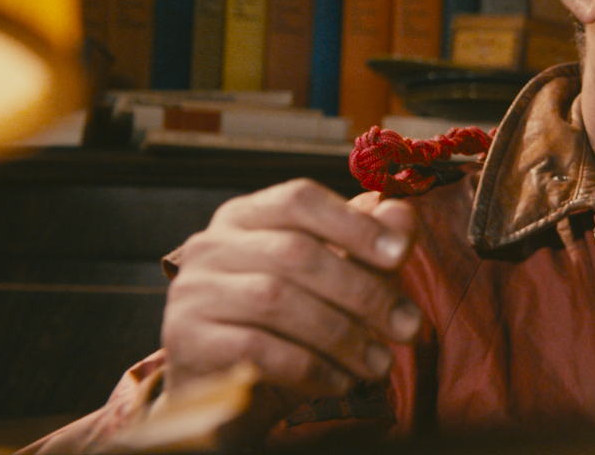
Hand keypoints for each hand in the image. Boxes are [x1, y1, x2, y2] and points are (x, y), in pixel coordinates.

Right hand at [159, 179, 420, 417]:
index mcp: (245, 217)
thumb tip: (403, 216)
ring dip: (342, 335)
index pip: (298, 199)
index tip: (401, 254)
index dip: (353, 224)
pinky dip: (310, 367)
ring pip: (277, 300)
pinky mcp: (186, 341)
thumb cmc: (281, 327)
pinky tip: (341, 383)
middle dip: (363, 292)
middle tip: (407, 326)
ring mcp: (192, 292)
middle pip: (296, 252)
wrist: (219, 395)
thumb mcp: (327, 281)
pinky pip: (256, 349)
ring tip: (380, 363)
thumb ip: (362, 245)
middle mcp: (211, 246)